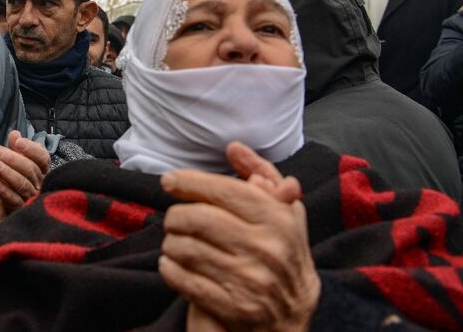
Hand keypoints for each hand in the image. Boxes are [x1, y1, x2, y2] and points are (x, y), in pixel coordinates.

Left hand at [0, 130, 49, 213]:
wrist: (6, 202)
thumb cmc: (14, 176)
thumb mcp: (15, 159)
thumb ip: (16, 147)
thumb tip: (15, 134)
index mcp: (41, 170)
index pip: (43, 158)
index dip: (31, 149)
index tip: (17, 141)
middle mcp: (39, 184)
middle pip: (30, 169)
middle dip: (12, 158)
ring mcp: (30, 197)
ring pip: (22, 183)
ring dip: (6, 171)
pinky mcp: (19, 209)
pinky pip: (13, 199)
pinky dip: (3, 189)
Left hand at [158, 144, 319, 331]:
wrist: (294, 316)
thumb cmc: (282, 253)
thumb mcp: (283, 211)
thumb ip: (261, 174)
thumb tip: (234, 148)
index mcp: (278, 219)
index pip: (223, 190)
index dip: (190, 182)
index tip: (169, 180)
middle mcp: (267, 249)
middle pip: (198, 218)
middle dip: (175, 216)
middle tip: (173, 218)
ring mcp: (250, 280)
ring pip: (185, 248)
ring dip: (171, 243)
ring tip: (175, 242)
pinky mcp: (233, 308)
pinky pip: (184, 280)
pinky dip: (170, 269)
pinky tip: (172, 264)